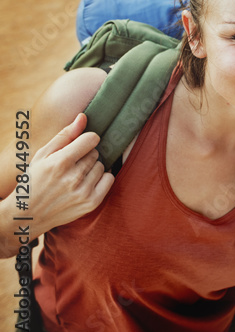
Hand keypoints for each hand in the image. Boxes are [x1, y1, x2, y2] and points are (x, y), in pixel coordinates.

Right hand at [25, 114, 113, 233]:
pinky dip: (101, 178)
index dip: (86, 140)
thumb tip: (83, 117)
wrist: (27, 214)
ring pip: (102, 166)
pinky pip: (109, 179)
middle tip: (70, 166)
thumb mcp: (42, 155)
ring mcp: (83, 191)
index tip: (79, 146)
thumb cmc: (35, 180)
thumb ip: (65, 135)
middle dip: (85, 156)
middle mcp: (73, 178)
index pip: (91, 139)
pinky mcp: (91, 202)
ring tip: (75, 176)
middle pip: (95, 153)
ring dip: (92, 168)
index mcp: (60, 163)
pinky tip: (86, 182)